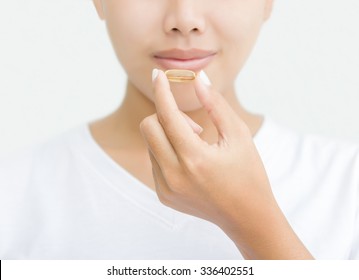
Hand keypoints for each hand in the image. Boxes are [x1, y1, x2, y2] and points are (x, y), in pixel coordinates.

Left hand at [140, 69, 312, 258]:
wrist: (247, 217)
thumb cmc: (249, 173)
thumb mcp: (238, 134)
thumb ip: (215, 104)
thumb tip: (198, 77)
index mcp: (195, 158)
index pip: (167, 115)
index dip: (161, 91)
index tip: (157, 75)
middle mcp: (174, 175)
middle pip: (149, 127)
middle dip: (165, 116)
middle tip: (194, 126)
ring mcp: (165, 188)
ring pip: (151, 144)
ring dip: (168, 135)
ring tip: (196, 146)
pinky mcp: (163, 195)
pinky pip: (154, 161)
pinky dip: (167, 152)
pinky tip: (190, 162)